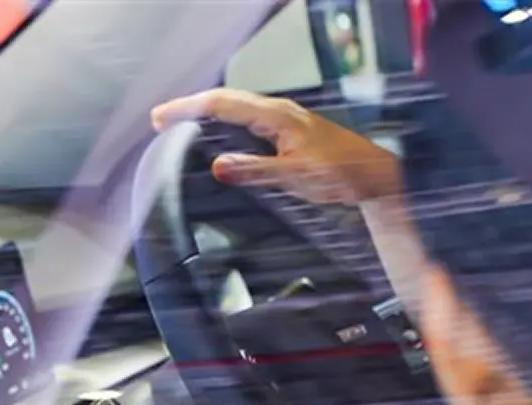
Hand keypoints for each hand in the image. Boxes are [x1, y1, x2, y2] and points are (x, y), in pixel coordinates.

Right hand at [150, 88, 401, 204]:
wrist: (372, 174)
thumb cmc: (341, 173)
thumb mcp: (295, 176)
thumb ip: (256, 171)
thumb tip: (219, 166)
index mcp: (275, 116)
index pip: (222, 105)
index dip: (187, 109)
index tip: (160, 118)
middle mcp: (277, 112)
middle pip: (224, 100)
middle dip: (189, 107)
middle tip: (159, 119)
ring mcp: (282, 119)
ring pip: (234, 107)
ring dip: (204, 112)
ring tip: (178, 122)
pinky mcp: (285, 130)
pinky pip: (246, 118)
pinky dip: (222, 121)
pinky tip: (216, 131)